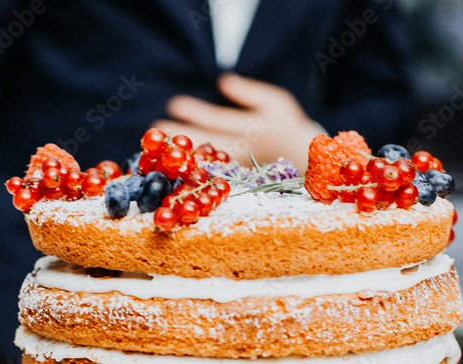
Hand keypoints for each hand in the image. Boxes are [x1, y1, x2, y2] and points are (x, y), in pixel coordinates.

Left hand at [154, 73, 325, 169]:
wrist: (306, 161)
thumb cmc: (287, 125)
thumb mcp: (275, 102)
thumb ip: (248, 92)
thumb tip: (222, 81)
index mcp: (252, 128)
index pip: (217, 119)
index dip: (194, 112)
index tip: (172, 104)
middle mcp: (244, 150)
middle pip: (205, 142)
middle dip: (181, 135)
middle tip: (156, 130)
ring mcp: (238, 170)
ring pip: (205, 163)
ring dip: (181, 156)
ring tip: (159, 152)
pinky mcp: (236, 184)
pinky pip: (211, 178)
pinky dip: (192, 173)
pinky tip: (174, 168)